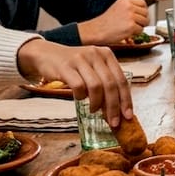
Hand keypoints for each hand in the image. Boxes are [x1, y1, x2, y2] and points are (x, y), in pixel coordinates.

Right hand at [17, 39, 131, 126]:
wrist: (46, 54)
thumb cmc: (73, 66)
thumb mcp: (93, 68)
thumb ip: (105, 82)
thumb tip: (118, 109)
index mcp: (107, 55)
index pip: (121, 80)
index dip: (126, 99)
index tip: (128, 116)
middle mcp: (96, 55)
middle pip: (110, 84)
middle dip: (113, 106)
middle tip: (113, 122)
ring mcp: (81, 59)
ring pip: (96, 86)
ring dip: (97, 103)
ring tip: (94, 110)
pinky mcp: (66, 66)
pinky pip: (78, 86)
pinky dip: (81, 96)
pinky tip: (80, 99)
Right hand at [79, 0, 148, 43]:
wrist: (96, 31)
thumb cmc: (106, 22)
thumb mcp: (118, 8)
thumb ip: (130, 7)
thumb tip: (144, 11)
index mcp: (125, 0)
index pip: (143, 3)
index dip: (142, 11)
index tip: (138, 16)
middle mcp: (129, 6)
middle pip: (146, 13)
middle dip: (141, 20)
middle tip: (133, 24)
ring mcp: (130, 16)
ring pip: (145, 22)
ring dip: (139, 27)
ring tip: (128, 28)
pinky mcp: (131, 26)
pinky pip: (141, 30)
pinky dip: (135, 33)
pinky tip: (126, 32)